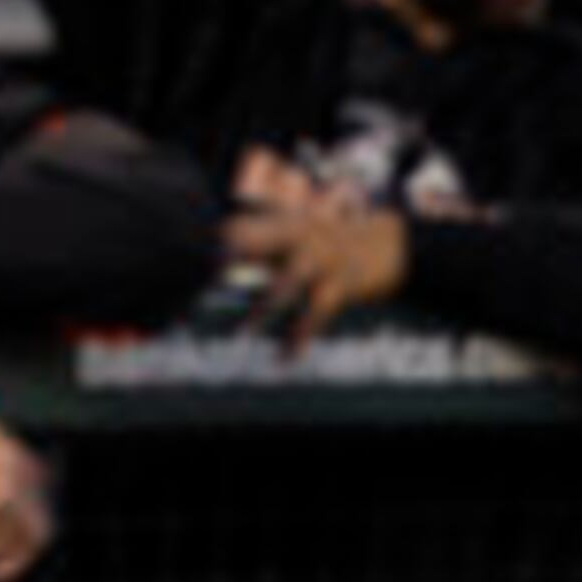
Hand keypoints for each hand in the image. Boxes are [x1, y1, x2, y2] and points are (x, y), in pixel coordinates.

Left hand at [224, 175, 411, 349]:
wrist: (393, 243)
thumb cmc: (327, 241)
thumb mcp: (295, 229)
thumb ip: (257, 237)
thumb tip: (216, 244)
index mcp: (281, 223)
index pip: (239, 225)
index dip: (213, 240)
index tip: (188, 255)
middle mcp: (299, 237)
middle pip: (261, 241)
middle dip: (234, 256)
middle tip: (207, 279)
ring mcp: (322, 260)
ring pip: (289, 282)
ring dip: (264, 309)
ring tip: (242, 334)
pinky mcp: (341, 284)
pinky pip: (318, 312)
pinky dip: (302, 335)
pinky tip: (286, 358)